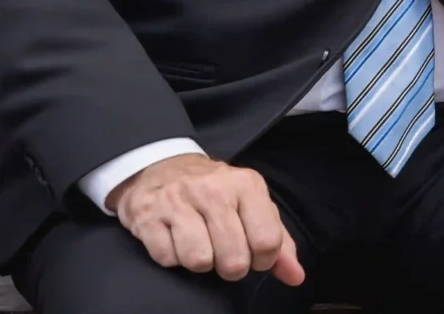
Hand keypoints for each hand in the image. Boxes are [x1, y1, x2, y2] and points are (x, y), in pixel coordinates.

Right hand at [107, 154, 303, 284]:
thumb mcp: (252, 205)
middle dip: (231, 267)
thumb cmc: (214, 192)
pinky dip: (172, 257)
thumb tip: (295, 276)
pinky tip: (174, 239)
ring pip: (199, 260)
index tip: (253, 256)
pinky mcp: (148, 215)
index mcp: (246, 186)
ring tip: (199, 245)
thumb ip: (278, 240)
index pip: (267, 241)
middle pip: (234, 258)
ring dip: (200, 263)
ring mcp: (178, 200)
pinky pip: (167, 258)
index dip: (262, 261)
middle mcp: (213, 189)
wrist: (161, 167)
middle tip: (224, 253)